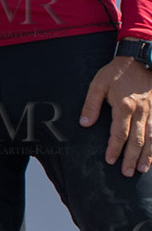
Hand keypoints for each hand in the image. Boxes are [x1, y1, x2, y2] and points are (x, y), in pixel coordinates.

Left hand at [81, 56, 151, 175]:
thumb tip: (84, 124)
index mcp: (124, 106)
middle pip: (137, 140)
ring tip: (141, 169)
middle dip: (131, 157)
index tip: (110, 160)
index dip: (114, 148)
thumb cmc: (117, 72)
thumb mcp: (98, 84)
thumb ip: (91, 105)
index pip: (119, 133)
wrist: (142, 58)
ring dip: (148, 155)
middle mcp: (141, 111)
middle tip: (126, 172)